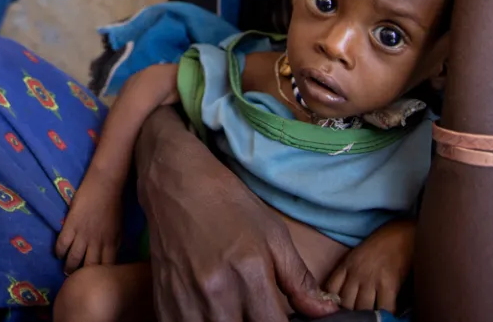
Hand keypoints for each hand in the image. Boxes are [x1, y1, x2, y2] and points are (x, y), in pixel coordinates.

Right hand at [54, 178, 122, 271]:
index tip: (94, 279)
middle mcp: (96, 243)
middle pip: (89, 267)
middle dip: (82, 275)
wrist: (104, 186)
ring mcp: (82, 235)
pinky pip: (62, 244)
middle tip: (76, 278)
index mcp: (110, 243)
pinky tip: (58, 253)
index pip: (106, 267)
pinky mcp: (70, 225)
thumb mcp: (119, 228)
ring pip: (74, 259)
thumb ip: (114, 244)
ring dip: (69, 267)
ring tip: (66, 270)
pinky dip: (59, 251)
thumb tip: (110, 256)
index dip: (100, 276)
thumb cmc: (114, 205)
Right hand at [135, 108, 337, 320]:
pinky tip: (211, 312)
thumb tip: (327, 312)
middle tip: (258, 310)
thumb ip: (300, 280)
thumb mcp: (273, 235)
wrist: (176, 184)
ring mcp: (185, 300)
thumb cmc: (228, 204)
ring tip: (236, 311)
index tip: (283, 318)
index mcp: (249, 274)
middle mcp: (216, 293)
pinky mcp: (164, 303)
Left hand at [325, 219, 413, 312]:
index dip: (334, 301)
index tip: (339, 307)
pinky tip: (386, 314)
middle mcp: (356, 273)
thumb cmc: (381, 245)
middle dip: (350, 311)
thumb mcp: (357, 256)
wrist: (402, 234)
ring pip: (362, 307)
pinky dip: (385, 313)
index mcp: (346, 265)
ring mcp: (371, 279)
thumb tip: (347, 296)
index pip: (331, 289)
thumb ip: (350, 274)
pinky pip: (384, 307)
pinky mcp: (389, 283)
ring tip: (371, 316)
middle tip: (356, 314)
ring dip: (366, 314)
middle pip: (346, 302)